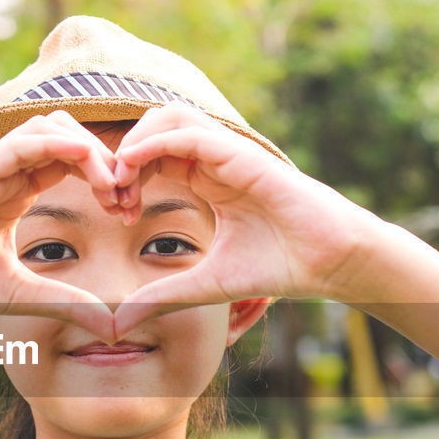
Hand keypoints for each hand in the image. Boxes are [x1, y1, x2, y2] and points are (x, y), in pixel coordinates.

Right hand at [0, 111, 120, 341]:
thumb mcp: (25, 297)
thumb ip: (69, 304)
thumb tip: (115, 325)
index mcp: (17, 192)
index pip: (71, 161)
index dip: (106, 177)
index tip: (128, 211)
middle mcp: (5, 174)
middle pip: (67, 135)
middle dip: (105, 158)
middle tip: (127, 196)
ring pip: (48, 127)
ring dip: (87, 148)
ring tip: (111, 184)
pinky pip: (21, 141)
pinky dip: (58, 144)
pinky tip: (85, 163)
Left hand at [108, 103, 382, 336]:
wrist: (327, 262)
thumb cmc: (277, 267)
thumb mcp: (203, 284)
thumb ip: (161, 297)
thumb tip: (117, 322)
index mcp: (207, 179)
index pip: (153, 156)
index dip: (125, 177)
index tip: (116, 213)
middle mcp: (215, 159)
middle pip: (155, 126)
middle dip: (123, 154)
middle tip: (111, 194)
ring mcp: (229, 153)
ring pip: (170, 116)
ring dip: (137, 141)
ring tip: (121, 179)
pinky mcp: (243, 155)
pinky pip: (191, 133)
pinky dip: (156, 142)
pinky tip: (135, 168)